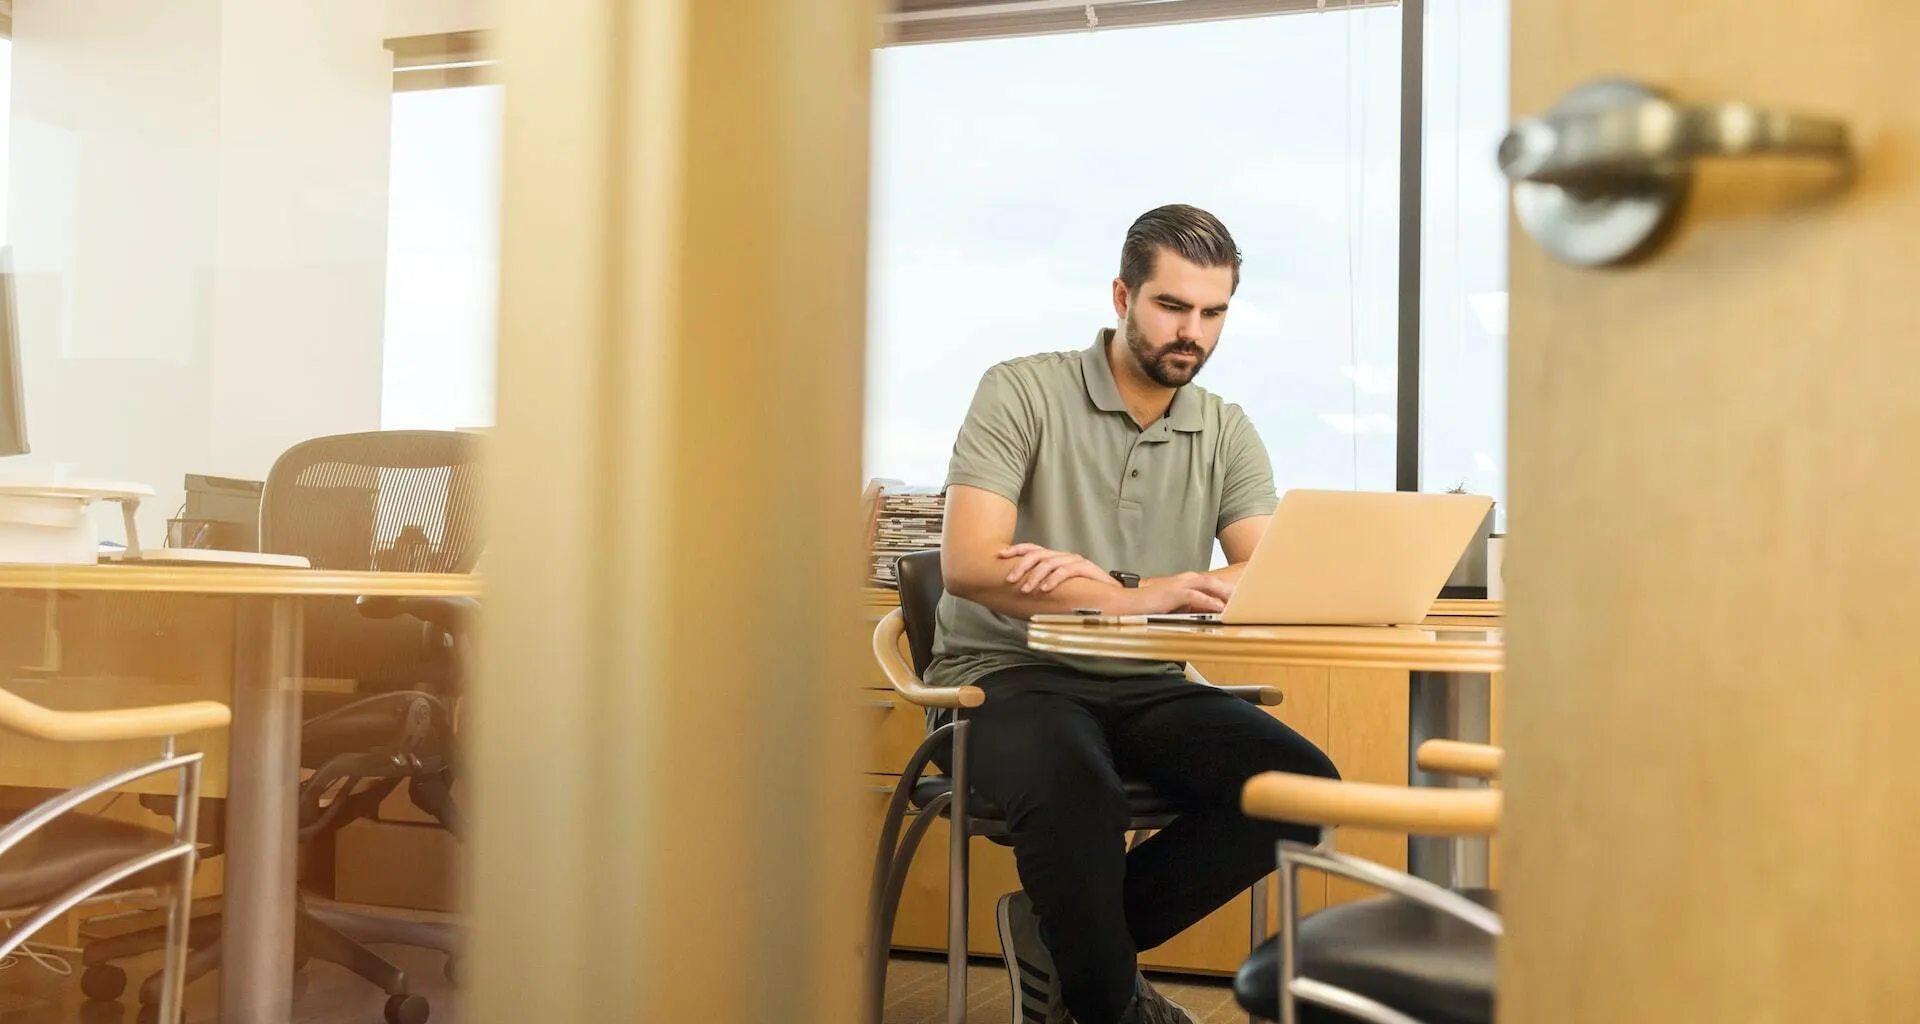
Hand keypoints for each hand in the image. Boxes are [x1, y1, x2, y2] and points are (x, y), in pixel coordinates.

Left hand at [997, 543, 1118, 594]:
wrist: (1110, 595)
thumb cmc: (1080, 594)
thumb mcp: (1057, 588)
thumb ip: (1041, 586)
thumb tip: (1018, 592)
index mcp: (1055, 558)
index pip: (1032, 549)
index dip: (1016, 550)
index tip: (1000, 555)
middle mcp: (1063, 556)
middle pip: (1037, 555)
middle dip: (1021, 566)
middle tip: (1009, 580)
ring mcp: (1075, 560)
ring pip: (1049, 563)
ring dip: (1035, 576)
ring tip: (1026, 590)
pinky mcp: (1086, 568)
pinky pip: (1066, 571)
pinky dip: (1053, 580)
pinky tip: (1045, 589)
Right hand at [1135, 572, 1235, 613]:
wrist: (1128, 604)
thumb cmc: (1149, 606)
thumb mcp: (1175, 607)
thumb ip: (1191, 607)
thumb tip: (1207, 615)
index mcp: (1187, 583)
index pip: (1213, 585)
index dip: (1229, 591)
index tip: (1243, 600)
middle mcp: (1186, 580)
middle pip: (1215, 583)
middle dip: (1232, 590)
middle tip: (1249, 600)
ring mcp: (1180, 585)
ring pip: (1209, 586)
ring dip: (1225, 594)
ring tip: (1240, 603)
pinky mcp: (1174, 593)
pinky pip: (1197, 596)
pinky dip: (1210, 602)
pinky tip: (1220, 608)